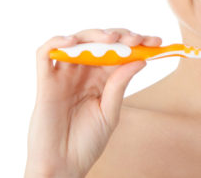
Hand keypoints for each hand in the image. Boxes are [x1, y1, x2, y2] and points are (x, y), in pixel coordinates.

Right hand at [24, 28, 161, 177]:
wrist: (63, 166)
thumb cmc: (86, 143)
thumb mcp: (109, 113)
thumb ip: (119, 86)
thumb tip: (140, 60)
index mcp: (101, 79)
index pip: (119, 52)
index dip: (136, 43)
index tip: (156, 42)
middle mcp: (82, 73)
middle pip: (98, 42)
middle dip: (119, 36)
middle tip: (134, 39)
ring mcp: (63, 75)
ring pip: (75, 42)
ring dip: (93, 35)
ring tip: (111, 39)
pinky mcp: (45, 83)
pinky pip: (45, 54)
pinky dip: (57, 42)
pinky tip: (73, 42)